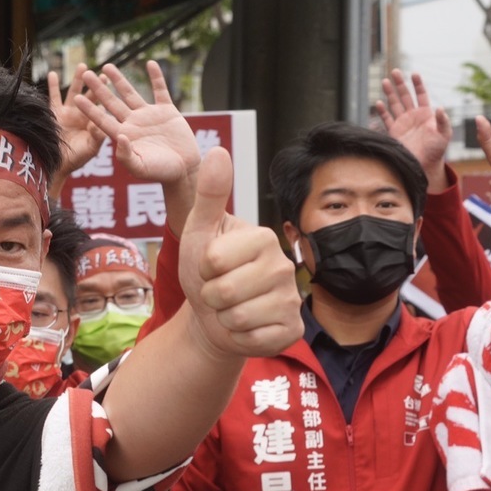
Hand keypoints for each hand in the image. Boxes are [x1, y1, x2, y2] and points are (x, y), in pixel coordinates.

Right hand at [47, 63, 101, 191]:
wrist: (55, 166)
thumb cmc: (76, 160)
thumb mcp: (90, 149)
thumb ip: (96, 136)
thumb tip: (99, 122)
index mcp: (94, 123)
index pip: (103, 106)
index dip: (106, 94)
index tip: (111, 81)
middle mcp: (83, 116)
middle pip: (91, 96)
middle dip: (96, 84)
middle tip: (101, 73)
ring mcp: (68, 114)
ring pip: (74, 93)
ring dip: (77, 80)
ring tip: (82, 66)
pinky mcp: (54, 114)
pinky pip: (53, 98)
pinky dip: (52, 87)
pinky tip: (53, 74)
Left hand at [74, 61, 200, 187]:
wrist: (184, 169)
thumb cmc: (160, 172)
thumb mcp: (140, 168)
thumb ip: (126, 156)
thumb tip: (120, 137)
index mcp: (124, 136)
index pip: (102, 120)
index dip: (90, 109)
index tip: (77, 97)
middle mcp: (133, 123)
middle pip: (112, 102)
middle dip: (99, 89)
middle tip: (86, 73)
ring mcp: (149, 115)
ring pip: (131, 93)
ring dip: (120, 79)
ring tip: (107, 66)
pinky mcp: (166, 111)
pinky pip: (160, 91)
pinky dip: (157, 77)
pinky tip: (151, 63)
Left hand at [179, 147, 302, 357]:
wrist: (211, 316)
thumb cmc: (204, 270)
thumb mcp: (198, 231)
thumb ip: (209, 194)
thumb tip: (219, 151)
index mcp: (262, 237)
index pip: (213, 260)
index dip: (200, 269)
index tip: (209, 267)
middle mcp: (283, 265)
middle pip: (224, 291)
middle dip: (210, 296)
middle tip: (217, 291)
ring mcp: (292, 299)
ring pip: (238, 317)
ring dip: (224, 318)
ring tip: (229, 308)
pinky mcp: (292, 330)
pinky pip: (254, 339)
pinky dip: (240, 338)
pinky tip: (245, 327)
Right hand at [376, 69, 450, 190]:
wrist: (424, 165)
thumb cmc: (437, 150)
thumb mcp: (445, 134)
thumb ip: (443, 121)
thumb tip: (440, 107)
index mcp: (426, 114)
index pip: (421, 95)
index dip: (418, 84)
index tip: (414, 73)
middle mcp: (413, 116)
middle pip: (405, 96)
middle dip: (400, 84)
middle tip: (395, 71)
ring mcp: (402, 123)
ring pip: (395, 104)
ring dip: (390, 93)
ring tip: (385, 81)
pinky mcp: (394, 132)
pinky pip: (387, 119)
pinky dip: (382, 112)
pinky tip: (379, 103)